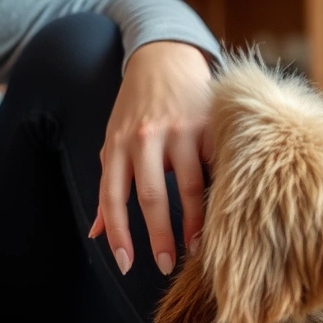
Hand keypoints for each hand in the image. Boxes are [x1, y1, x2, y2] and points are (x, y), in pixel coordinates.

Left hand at [90, 40, 213, 275]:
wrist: (164, 56)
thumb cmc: (135, 108)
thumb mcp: (112, 142)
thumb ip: (107, 186)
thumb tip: (96, 233)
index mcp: (117, 146)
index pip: (112, 199)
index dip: (118, 235)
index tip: (126, 264)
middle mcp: (146, 138)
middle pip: (152, 197)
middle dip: (159, 237)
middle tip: (166, 265)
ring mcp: (181, 130)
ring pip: (190, 186)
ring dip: (195, 223)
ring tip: (198, 247)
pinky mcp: (212, 123)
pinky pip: (218, 165)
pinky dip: (221, 192)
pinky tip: (226, 213)